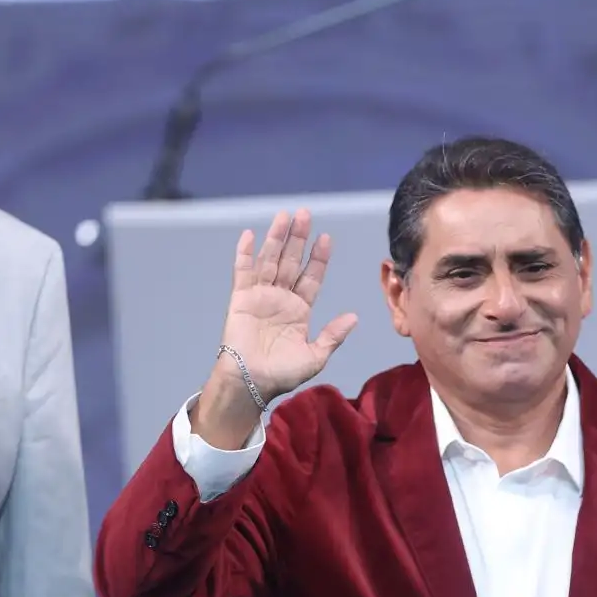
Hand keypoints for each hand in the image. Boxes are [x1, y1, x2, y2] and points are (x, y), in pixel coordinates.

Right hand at [195, 209, 358, 447]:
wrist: (252, 382)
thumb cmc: (282, 374)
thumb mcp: (315, 356)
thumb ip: (333, 335)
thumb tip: (354, 317)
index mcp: (300, 310)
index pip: (312, 277)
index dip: (318, 258)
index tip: (325, 238)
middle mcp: (281, 298)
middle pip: (291, 261)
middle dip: (298, 238)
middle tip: (305, 215)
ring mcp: (260, 296)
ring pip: (270, 260)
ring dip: (276, 238)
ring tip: (284, 216)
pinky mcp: (241, 298)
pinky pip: (243, 272)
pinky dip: (245, 254)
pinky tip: (250, 236)